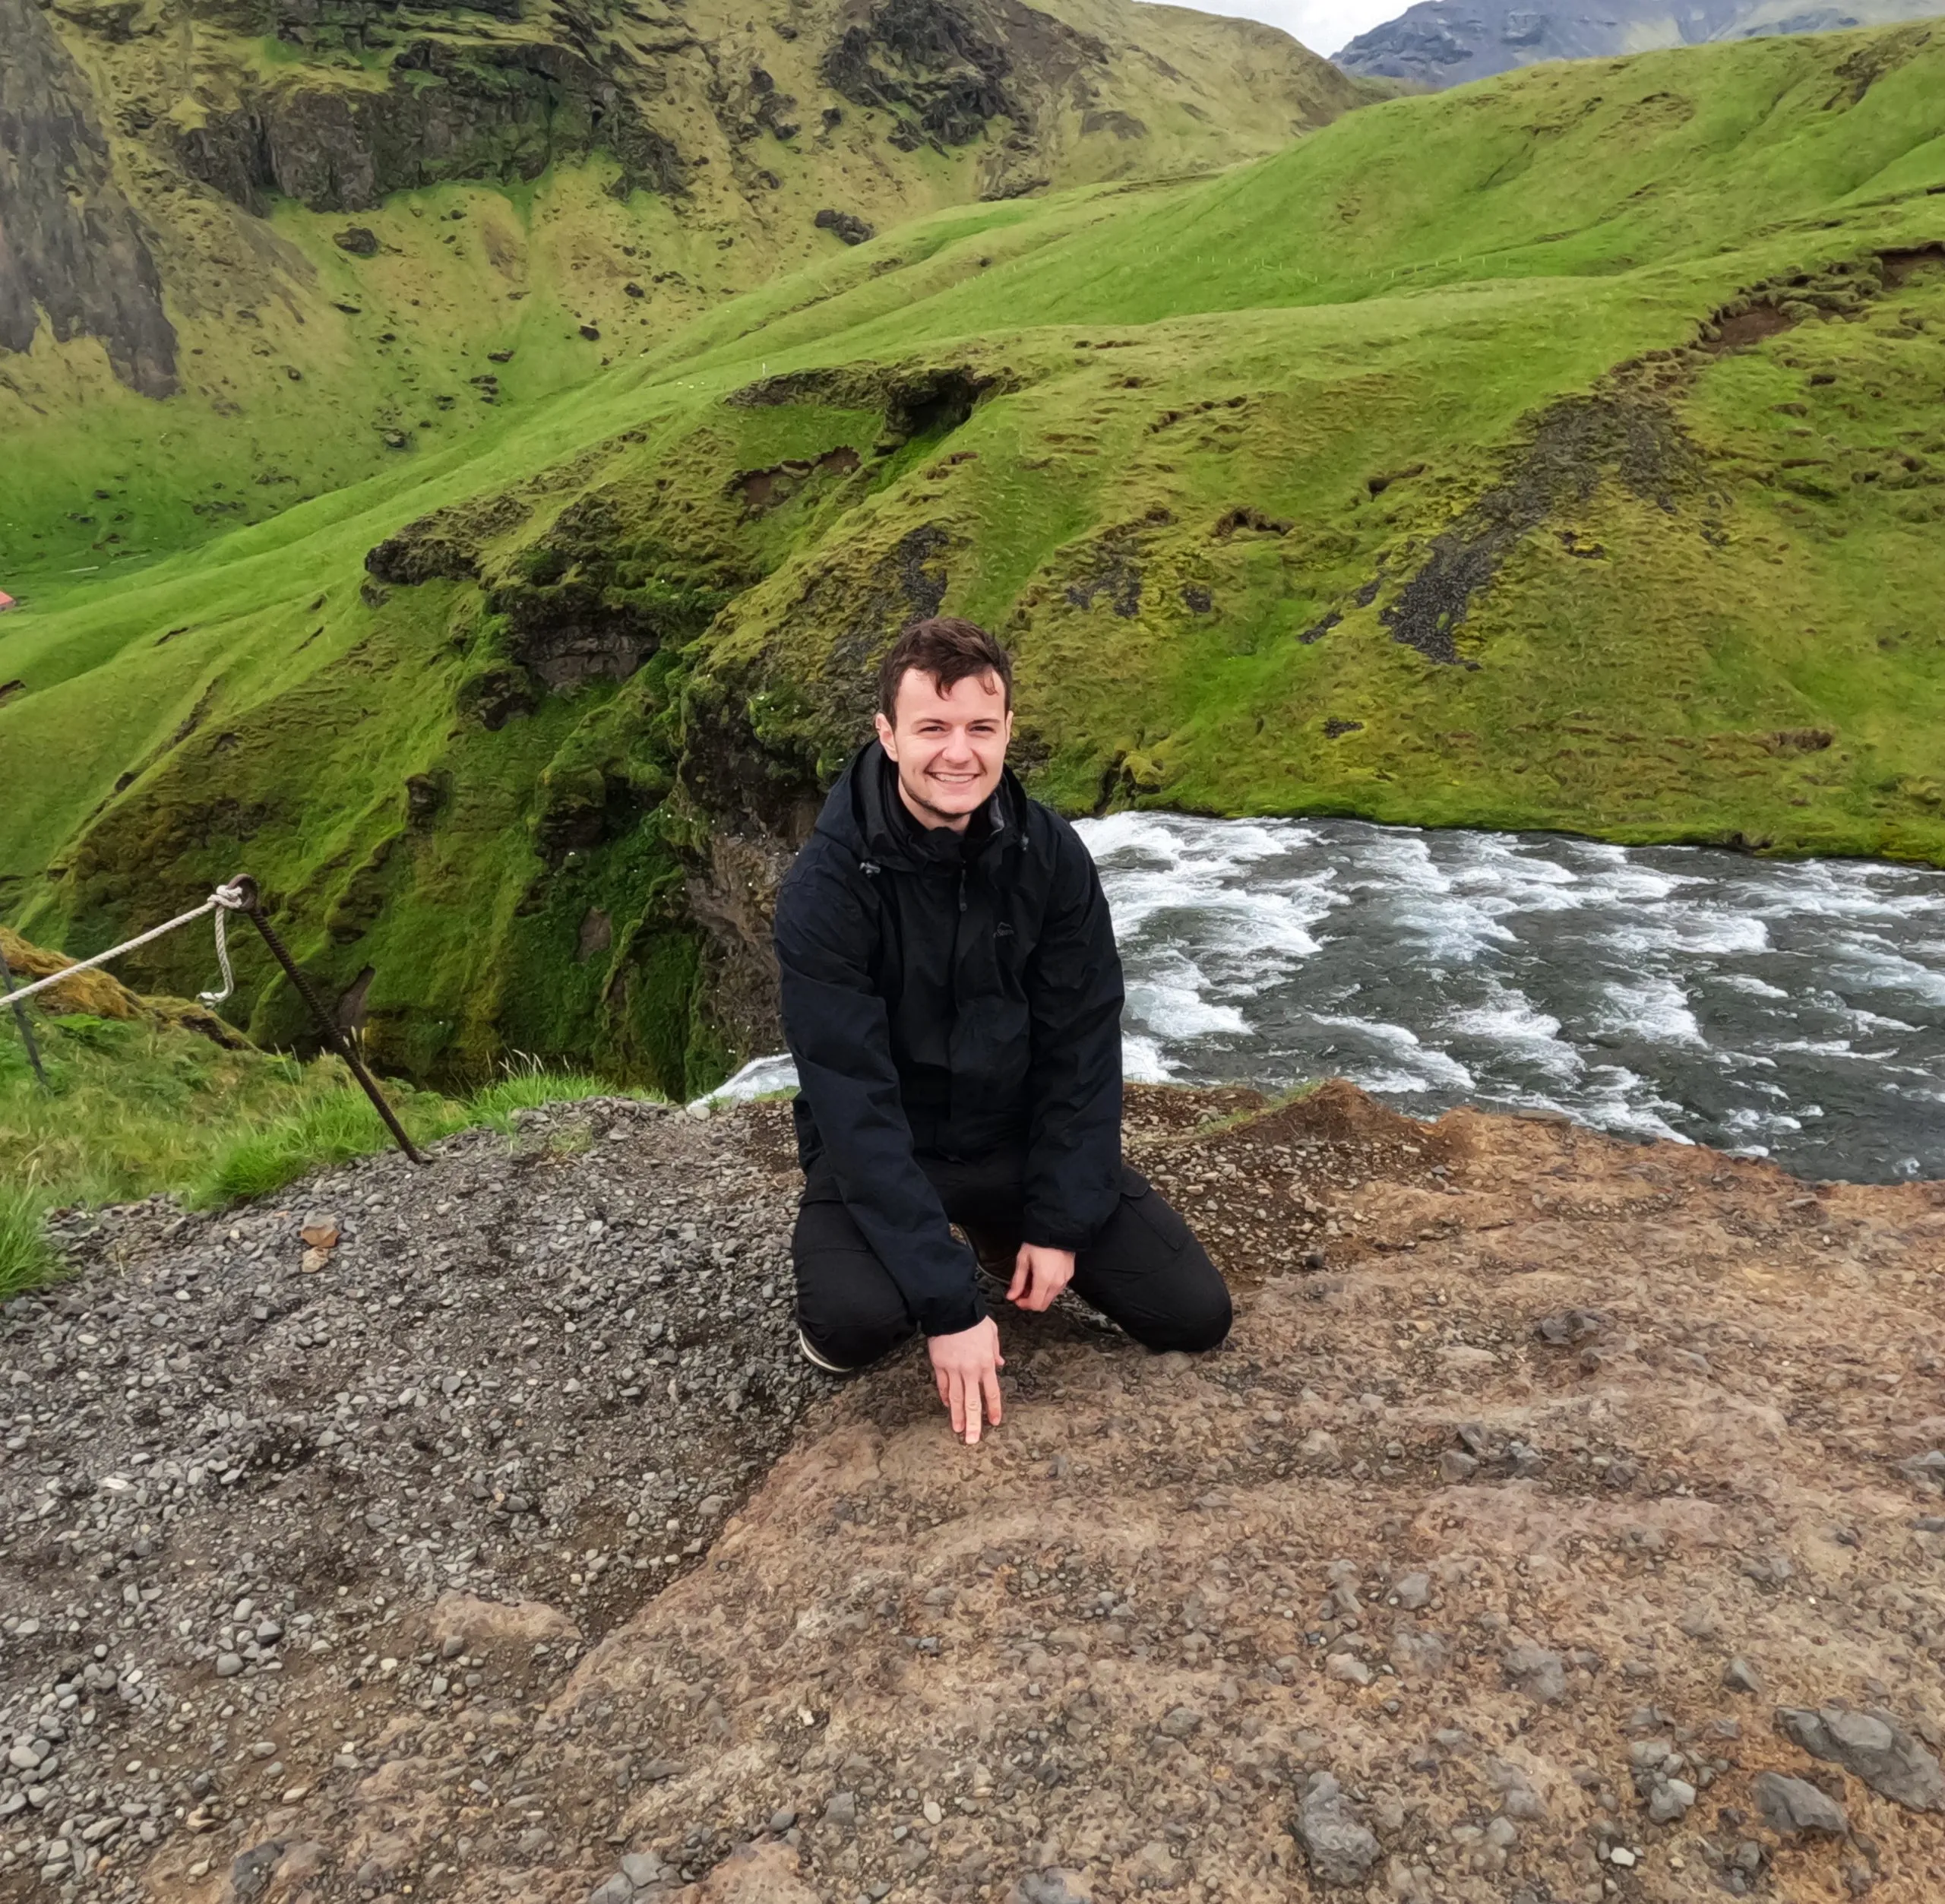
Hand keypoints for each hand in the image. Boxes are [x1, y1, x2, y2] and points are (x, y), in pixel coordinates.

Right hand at [928, 1318, 1004, 1444]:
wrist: (951, 1309)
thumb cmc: (974, 1319)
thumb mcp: (991, 1333)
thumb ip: (995, 1351)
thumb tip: (999, 1364)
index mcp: (986, 1363)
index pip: (992, 1392)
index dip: (993, 1409)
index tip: (993, 1423)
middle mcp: (970, 1370)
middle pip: (972, 1402)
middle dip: (974, 1423)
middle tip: (973, 1441)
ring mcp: (953, 1369)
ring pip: (955, 1398)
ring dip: (957, 1416)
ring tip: (958, 1430)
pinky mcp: (939, 1365)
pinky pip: (942, 1385)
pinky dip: (943, 1396)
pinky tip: (945, 1406)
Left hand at [1007, 1242, 1074, 1313]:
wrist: (1057, 1230)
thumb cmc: (1039, 1242)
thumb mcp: (1023, 1259)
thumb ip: (1017, 1281)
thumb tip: (1011, 1296)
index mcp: (1044, 1280)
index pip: (1035, 1304)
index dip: (1024, 1305)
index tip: (1016, 1298)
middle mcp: (1057, 1283)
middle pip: (1044, 1304)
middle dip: (1031, 1301)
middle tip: (1022, 1291)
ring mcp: (1065, 1280)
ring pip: (1050, 1297)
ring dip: (1040, 1295)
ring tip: (1031, 1281)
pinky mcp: (1069, 1275)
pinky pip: (1057, 1288)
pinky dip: (1048, 1288)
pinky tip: (1042, 1276)